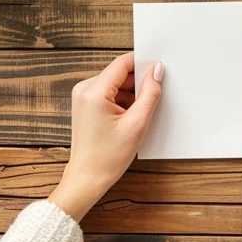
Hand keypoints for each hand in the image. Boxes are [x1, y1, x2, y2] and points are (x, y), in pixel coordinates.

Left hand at [49, 52, 163, 220]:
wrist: (87, 178)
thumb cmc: (108, 157)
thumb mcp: (137, 124)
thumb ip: (149, 93)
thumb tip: (157, 70)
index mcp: (94, 92)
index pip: (122, 63)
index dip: (143, 63)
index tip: (158, 69)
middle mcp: (84, 89)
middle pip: (119, 73)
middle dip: (137, 83)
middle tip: (151, 100)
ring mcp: (82, 96)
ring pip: (115, 83)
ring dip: (130, 94)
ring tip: (137, 116)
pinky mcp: (84, 104)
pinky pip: (108, 93)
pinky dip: (122, 101)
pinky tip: (129, 118)